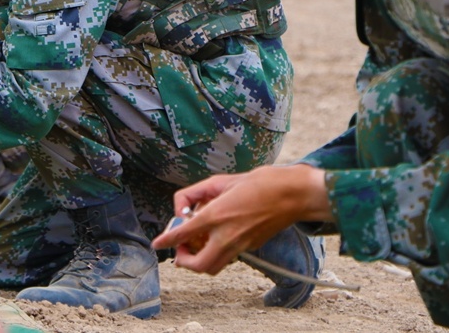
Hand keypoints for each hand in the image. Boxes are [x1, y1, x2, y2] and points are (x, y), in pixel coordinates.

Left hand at [151, 164, 330, 274]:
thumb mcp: (220, 181)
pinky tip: (215, 236)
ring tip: (195, 244)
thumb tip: (184, 208)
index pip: (183, 234)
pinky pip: (227, 258)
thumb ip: (196, 194)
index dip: (166, 241)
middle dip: (184, 262)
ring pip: (214, 267)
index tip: (156, 244)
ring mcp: (241, 245)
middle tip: (179, 249)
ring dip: (200, 261)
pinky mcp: (251, 247)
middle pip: (199, 265)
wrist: (292, 194)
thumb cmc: (258, 182)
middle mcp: (227, 235)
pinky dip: (215, 253)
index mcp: (216, 215)